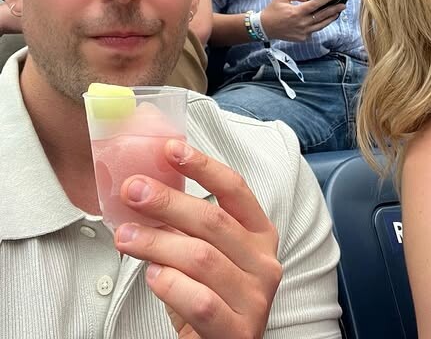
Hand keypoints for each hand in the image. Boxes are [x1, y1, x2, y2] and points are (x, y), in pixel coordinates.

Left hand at [114, 141, 281, 338]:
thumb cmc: (208, 298)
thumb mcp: (204, 255)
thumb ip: (186, 226)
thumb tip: (144, 188)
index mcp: (260, 234)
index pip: (236, 189)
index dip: (204, 166)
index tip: (171, 149)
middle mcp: (265, 262)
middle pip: (213, 220)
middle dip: (168, 201)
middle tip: (133, 191)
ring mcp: (256, 298)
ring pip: (201, 258)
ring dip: (156, 243)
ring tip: (125, 237)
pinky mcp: (238, 332)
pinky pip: (200, 300)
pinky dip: (170, 284)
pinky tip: (151, 276)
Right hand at [260, 0, 344, 41]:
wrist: (265, 27)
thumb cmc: (273, 10)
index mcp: (297, 12)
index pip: (316, 4)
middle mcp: (302, 23)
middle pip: (322, 15)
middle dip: (334, 9)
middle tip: (343, 4)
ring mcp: (303, 32)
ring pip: (321, 25)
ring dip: (331, 18)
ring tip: (338, 13)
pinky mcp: (302, 38)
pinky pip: (314, 30)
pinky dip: (320, 25)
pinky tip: (325, 20)